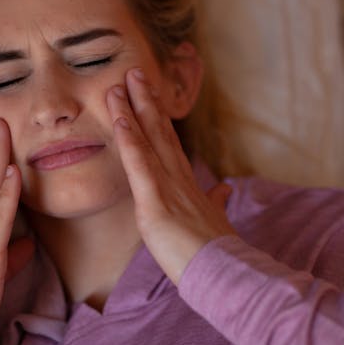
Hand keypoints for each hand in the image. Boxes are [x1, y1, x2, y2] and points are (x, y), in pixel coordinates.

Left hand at [106, 68, 236, 284]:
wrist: (223, 273)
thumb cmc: (215, 252)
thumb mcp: (214, 220)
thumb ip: (216, 201)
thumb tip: (224, 188)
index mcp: (187, 183)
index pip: (169, 142)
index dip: (158, 116)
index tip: (149, 93)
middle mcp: (178, 177)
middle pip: (159, 131)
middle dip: (145, 100)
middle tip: (133, 71)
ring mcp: (168, 187)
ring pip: (148, 140)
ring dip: (133, 109)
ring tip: (119, 83)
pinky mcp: (156, 202)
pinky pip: (139, 165)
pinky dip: (129, 140)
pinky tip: (120, 119)